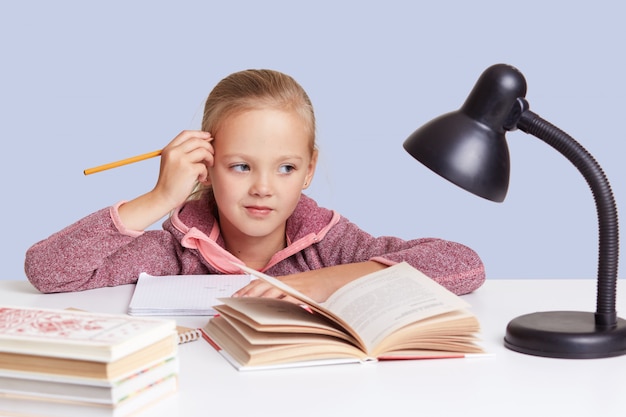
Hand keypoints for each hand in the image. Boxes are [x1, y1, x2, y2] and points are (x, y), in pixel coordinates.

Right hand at [118, 130, 212, 230]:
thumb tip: (204, 143)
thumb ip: (182, 153)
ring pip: (203, 151)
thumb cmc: (170, 182)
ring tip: (207, 167)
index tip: (209, 137)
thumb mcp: (171, 162)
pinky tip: (200, 179)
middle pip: (197, 141)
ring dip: (209, 159)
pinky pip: (204, 166)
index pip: (186, 134)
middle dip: (208, 146)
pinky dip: (205, 173)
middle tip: (212, 155)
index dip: (200, 134)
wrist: (163, 197)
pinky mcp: (188, 170)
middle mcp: (174, 152)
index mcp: (169, 149)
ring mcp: (181, 160)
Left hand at [233, 262, 386, 302]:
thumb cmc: (319, 287)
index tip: (232, 298)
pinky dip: (276, 305)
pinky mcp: (303, 293)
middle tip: (231, 304)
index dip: (244, 290)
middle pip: (259, 287)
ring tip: (243, 308)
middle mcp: (285, 282)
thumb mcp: (299, 291)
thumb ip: (286, 297)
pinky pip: (286, 299)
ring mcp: (294, 287)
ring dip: (255, 300)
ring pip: (269, 292)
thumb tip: (272, 307)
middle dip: (244, 296)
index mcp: (283, 281)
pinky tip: (267, 310)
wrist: (337, 280)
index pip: (259, 284)